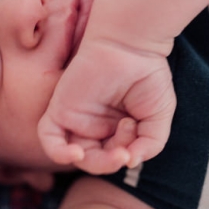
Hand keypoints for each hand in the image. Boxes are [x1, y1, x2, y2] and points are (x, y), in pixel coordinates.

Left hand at [38, 37, 175, 174]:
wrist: (130, 45)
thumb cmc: (147, 74)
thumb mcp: (158, 116)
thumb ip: (149, 145)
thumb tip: (130, 163)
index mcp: (114, 127)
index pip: (112, 156)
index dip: (125, 155)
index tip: (136, 131)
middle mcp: (93, 124)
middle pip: (95, 160)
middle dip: (112, 162)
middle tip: (126, 150)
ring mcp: (76, 117)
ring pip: (75, 154)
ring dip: (94, 163)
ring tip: (115, 154)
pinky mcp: (60, 108)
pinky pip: (50, 139)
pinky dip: (60, 153)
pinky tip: (77, 153)